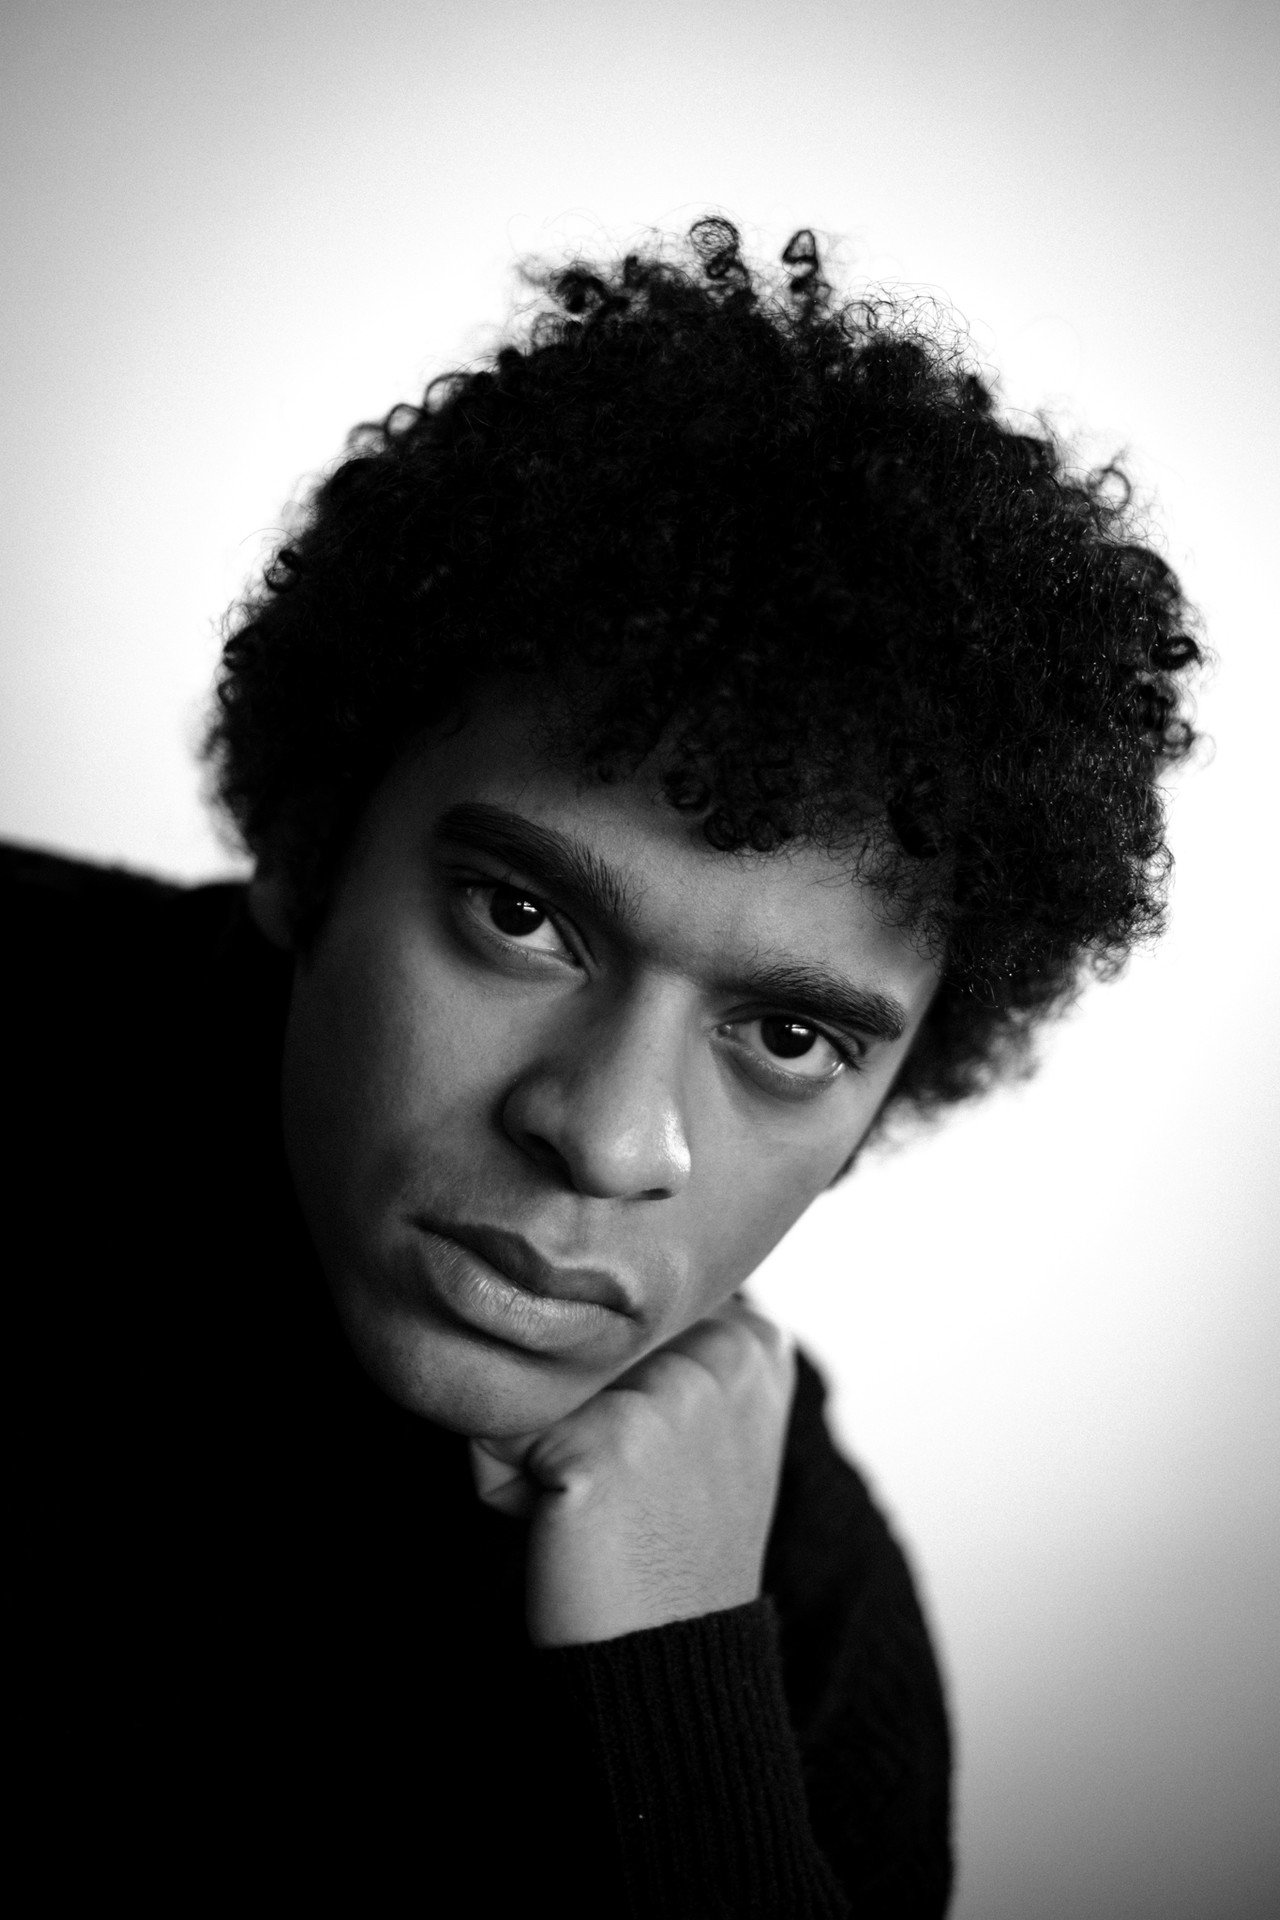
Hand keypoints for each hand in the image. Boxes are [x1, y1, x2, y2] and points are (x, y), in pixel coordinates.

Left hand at [469, 1294, 795, 1646]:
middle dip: (566, 1395)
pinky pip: (492, 1427)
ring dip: (530, 1433)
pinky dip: (500, 1483)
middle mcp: (724, 1348)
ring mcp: (670, 1391)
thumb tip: (561, 1280)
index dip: (606, 1370)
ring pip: (531, 1368)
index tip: (640, 1446)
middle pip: (574, 1327)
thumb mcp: (700, 1422)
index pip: (619, 1302)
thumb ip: (662, 1343)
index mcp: (754, 1336)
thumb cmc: (660, 1537)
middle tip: (610, 1481)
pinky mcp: (606, 1442)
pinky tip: (558, 1522)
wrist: (661, 1654)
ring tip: (585, 1498)